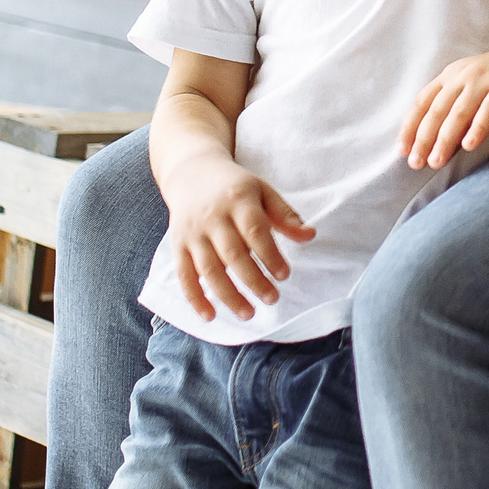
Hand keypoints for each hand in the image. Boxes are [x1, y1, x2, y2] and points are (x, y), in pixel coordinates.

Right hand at [161, 159, 316, 321]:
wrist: (191, 172)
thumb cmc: (234, 187)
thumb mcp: (263, 191)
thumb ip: (285, 214)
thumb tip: (310, 235)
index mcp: (238, 200)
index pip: (255, 231)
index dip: (270, 255)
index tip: (284, 275)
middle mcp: (213, 217)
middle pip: (233, 254)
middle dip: (253, 280)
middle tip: (272, 299)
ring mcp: (192, 233)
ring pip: (208, 269)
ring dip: (227, 295)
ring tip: (248, 314)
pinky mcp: (178, 245)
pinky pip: (184, 275)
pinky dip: (195, 298)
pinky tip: (210, 316)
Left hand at [401, 40, 488, 169]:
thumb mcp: (472, 84)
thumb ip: (454, 105)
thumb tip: (434, 141)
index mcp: (451, 75)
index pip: (423, 102)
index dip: (410, 126)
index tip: (401, 150)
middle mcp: (464, 76)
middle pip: (437, 110)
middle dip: (424, 138)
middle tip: (415, 164)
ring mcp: (485, 81)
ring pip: (458, 113)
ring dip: (445, 139)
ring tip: (436, 162)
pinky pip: (488, 111)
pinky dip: (477, 129)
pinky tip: (469, 146)